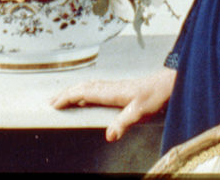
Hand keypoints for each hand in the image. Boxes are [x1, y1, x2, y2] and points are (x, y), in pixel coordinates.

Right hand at [50, 68, 175, 141]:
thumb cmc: (155, 96)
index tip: (55, 105)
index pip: (83, 92)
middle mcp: (110, 87)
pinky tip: (85, 98)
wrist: (168, 84)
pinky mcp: (118, 89)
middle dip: (65, 94)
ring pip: (88, 86)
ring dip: (73, 91)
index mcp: (111, 91)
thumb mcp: (140, 112)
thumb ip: (123, 122)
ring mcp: (113, 87)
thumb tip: (109, 135)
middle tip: (51, 102)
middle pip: (82, 88)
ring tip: (62, 99)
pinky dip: (84, 92)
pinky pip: (95, 88)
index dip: (68, 98)